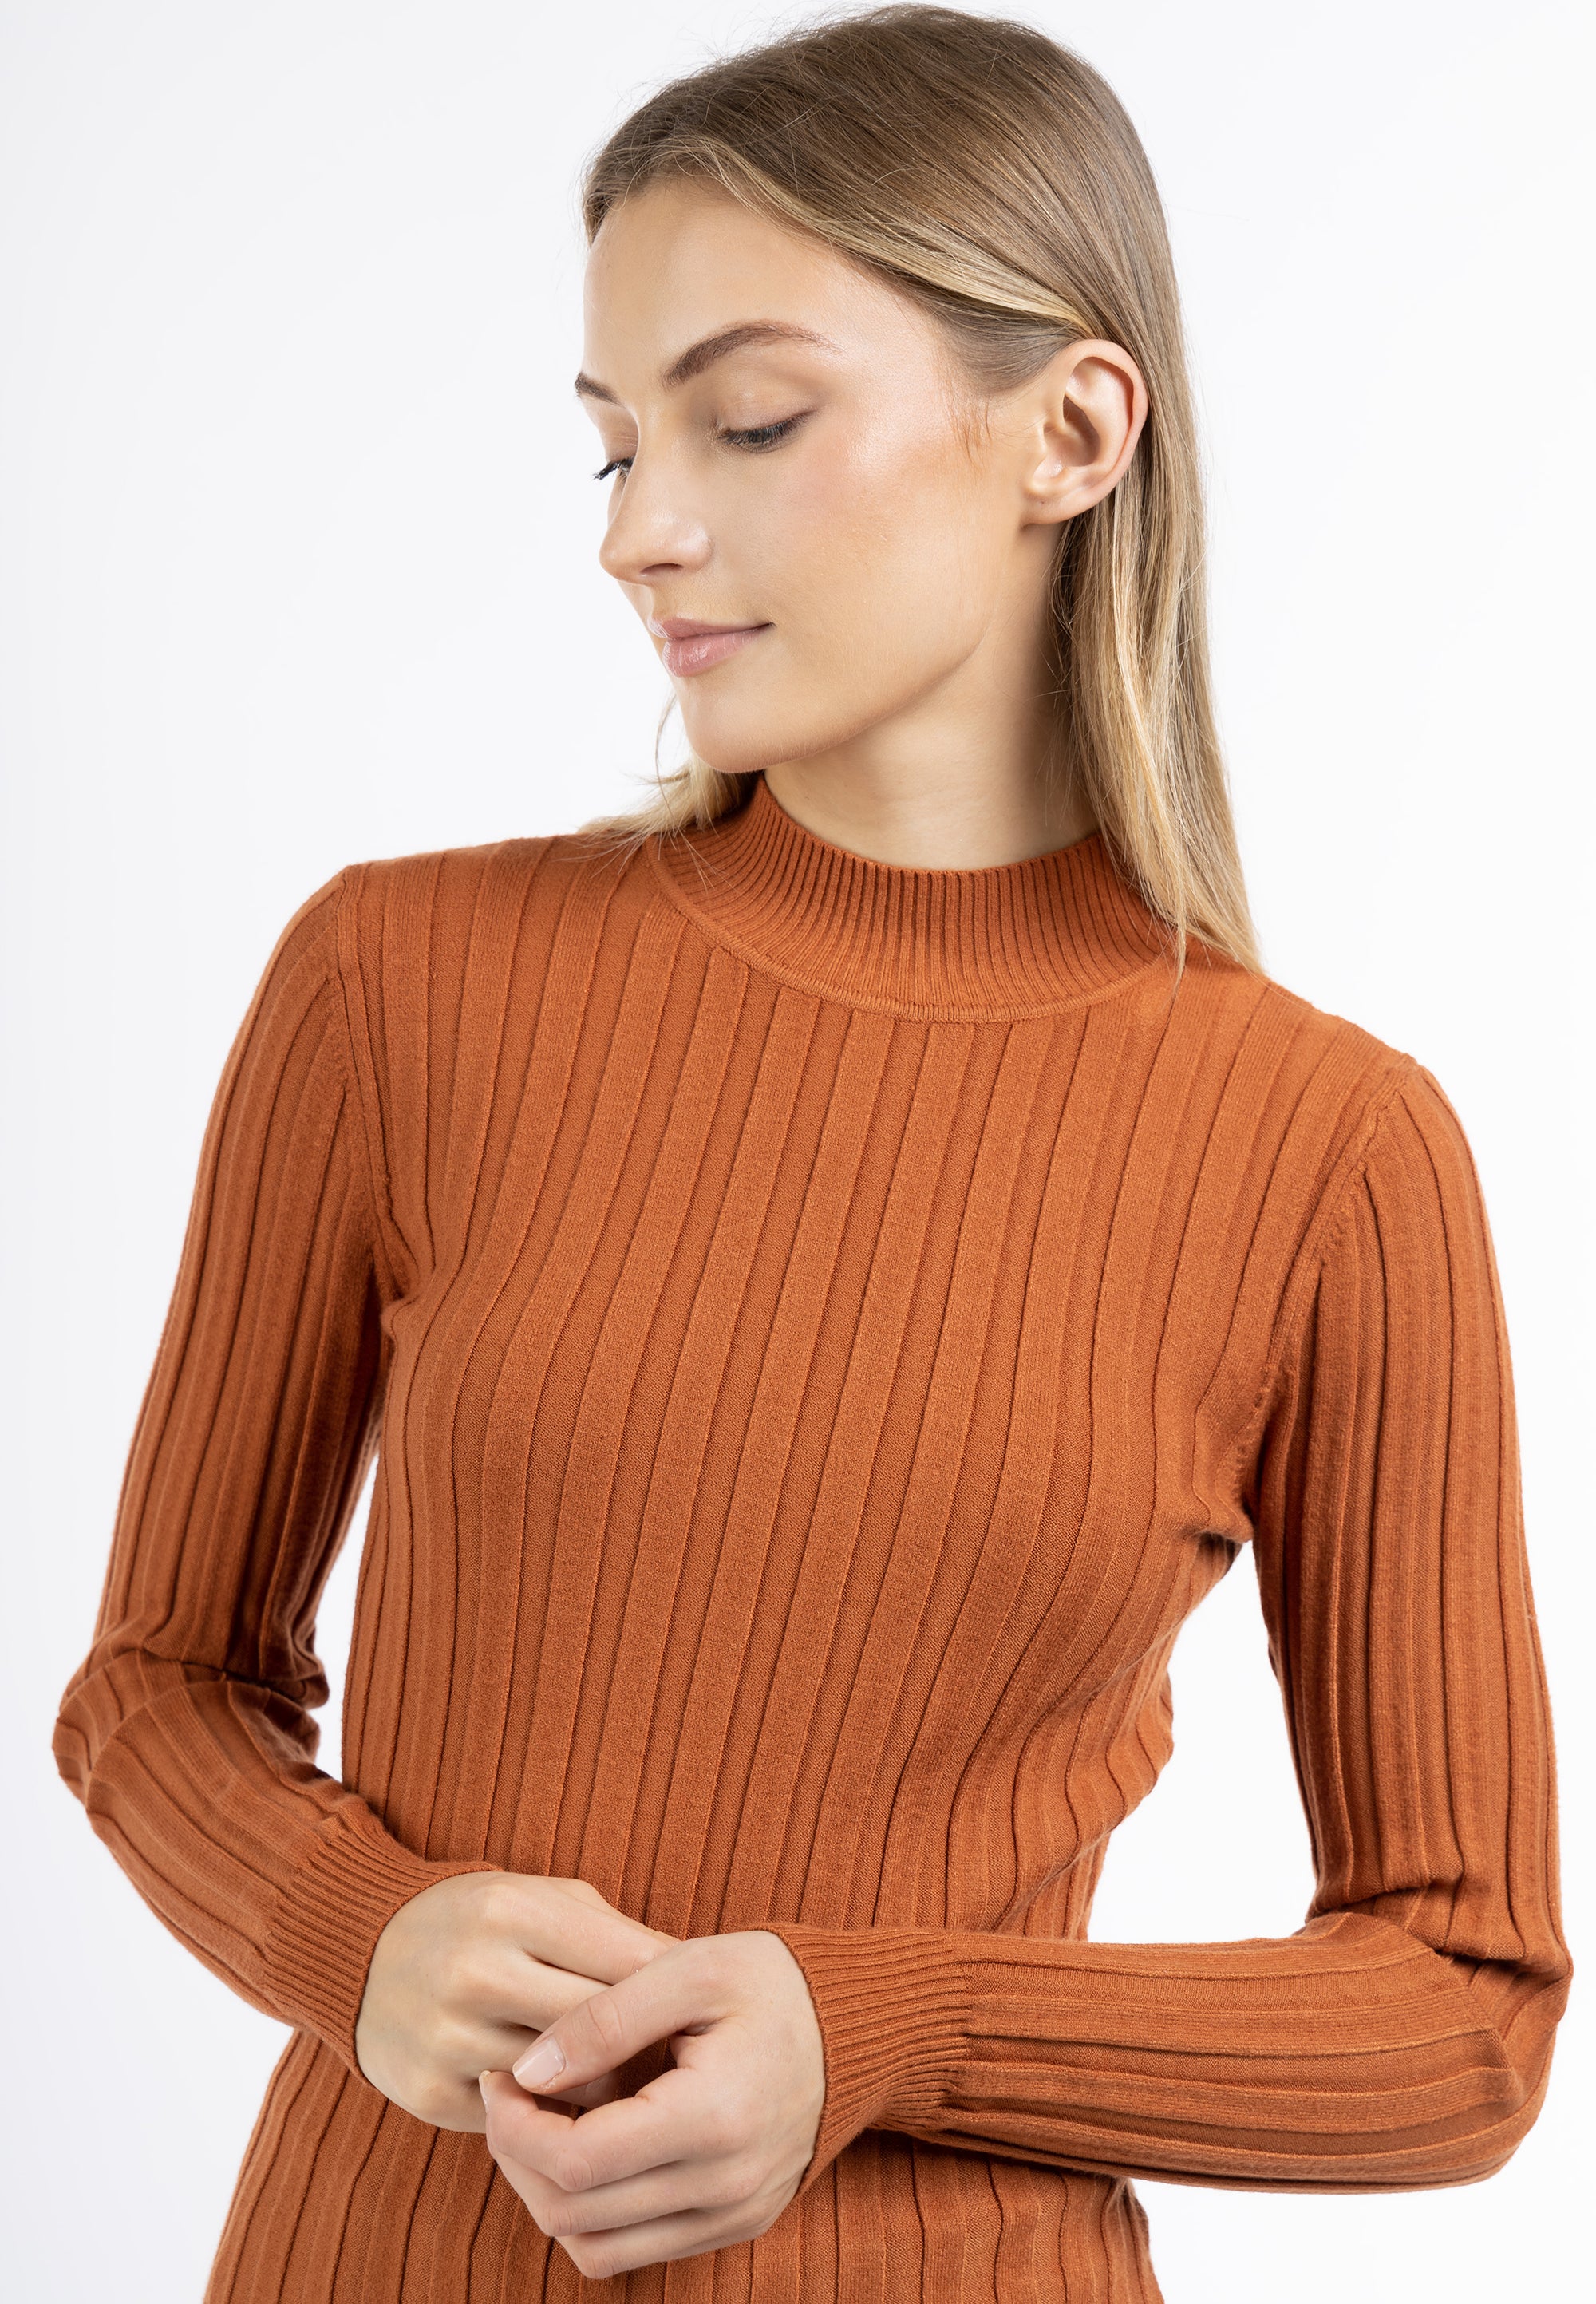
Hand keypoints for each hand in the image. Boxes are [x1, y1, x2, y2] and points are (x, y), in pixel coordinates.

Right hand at [355, 1871, 678, 2130]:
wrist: (361, 1951)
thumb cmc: (482, 1920)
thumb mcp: (546, 1901)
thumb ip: (617, 1936)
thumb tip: (699, 1978)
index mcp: (513, 1910)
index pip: (624, 1966)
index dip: (673, 1998)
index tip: (702, 2019)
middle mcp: (475, 1971)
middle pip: (600, 2032)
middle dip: (647, 2051)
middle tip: (684, 2066)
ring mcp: (447, 2036)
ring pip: (566, 2089)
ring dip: (607, 2094)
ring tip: (636, 2088)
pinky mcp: (428, 2093)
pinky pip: (518, 2122)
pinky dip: (552, 2118)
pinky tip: (571, 2106)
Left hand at [477, 1929, 824, 2278]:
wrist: (861, 2026)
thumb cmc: (774, 1983)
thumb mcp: (689, 1968)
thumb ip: (604, 2019)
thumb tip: (527, 2069)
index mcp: (713, 2118)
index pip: (575, 2162)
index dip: (514, 2124)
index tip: (502, 2073)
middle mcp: (726, 2186)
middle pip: (573, 2215)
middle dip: (516, 2155)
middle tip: (510, 2091)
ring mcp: (733, 2215)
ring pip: (594, 2249)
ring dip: (546, 2193)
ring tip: (541, 2120)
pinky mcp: (734, 2224)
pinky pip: (634, 2250)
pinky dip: (591, 2213)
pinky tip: (587, 2145)